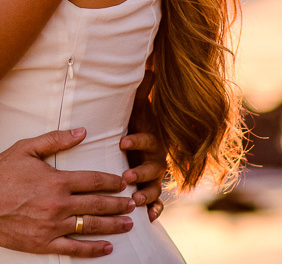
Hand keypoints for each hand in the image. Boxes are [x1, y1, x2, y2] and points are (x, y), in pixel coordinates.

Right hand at [0, 128, 134, 258]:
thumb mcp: (26, 148)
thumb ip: (56, 140)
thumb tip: (82, 132)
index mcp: (56, 180)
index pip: (93, 181)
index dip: (111, 181)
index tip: (122, 182)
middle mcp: (58, 205)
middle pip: (97, 204)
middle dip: (118, 204)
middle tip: (132, 204)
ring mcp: (52, 226)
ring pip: (90, 226)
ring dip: (112, 225)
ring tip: (127, 224)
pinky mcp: (43, 243)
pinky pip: (74, 249)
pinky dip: (93, 249)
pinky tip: (107, 247)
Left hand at [120, 69, 166, 220]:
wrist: (140, 145)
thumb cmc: (135, 125)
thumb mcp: (137, 109)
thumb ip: (141, 90)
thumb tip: (148, 64)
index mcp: (151, 139)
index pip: (146, 140)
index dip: (136, 141)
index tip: (123, 142)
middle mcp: (156, 159)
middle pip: (153, 167)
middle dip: (141, 171)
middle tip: (127, 176)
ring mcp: (155, 177)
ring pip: (155, 187)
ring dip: (146, 193)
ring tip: (135, 198)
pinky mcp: (152, 192)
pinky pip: (158, 204)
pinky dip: (155, 211)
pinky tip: (150, 218)